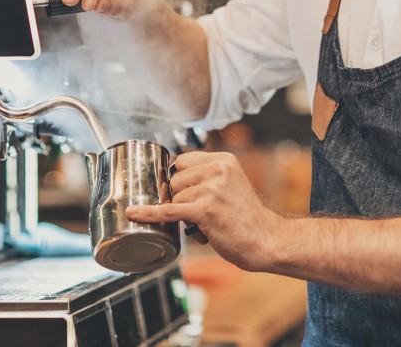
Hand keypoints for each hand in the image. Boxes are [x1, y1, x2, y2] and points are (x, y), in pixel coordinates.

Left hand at [124, 151, 286, 272]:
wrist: (266, 240)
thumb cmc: (246, 218)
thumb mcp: (231, 185)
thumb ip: (207, 177)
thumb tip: (172, 181)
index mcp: (224, 160)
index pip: (182, 161)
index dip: (179, 179)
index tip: (183, 192)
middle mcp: (218, 170)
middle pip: (175, 180)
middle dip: (181, 199)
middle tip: (202, 213)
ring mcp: (212, 189)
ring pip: (174, 198)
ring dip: (184, 215)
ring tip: (207, 224)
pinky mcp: (205, 210)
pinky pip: (169, 211)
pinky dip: (149, 213)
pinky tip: (134, 213)